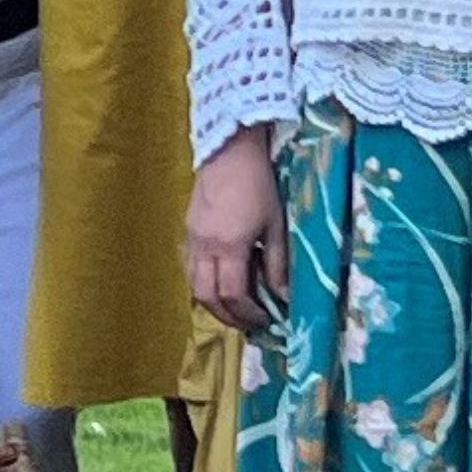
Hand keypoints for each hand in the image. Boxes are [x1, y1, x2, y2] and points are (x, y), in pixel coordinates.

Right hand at [183, 130, 287, 332]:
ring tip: (232, 306)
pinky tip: (219, 280)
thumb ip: (277, 263)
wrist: (230, 150)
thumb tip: (283, 295)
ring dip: (212, 302)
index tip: (265, 317)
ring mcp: (192, 238)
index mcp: (229, 245)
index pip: (232, 294)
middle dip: (226, 315)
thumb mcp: (276, 224)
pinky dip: (202, 282)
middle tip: (246, 321)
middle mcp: (204, 246)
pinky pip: (189, 267)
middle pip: (207, 296)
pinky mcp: (188, 230)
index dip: (248, 312)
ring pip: (193, 284)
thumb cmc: (259, 184)